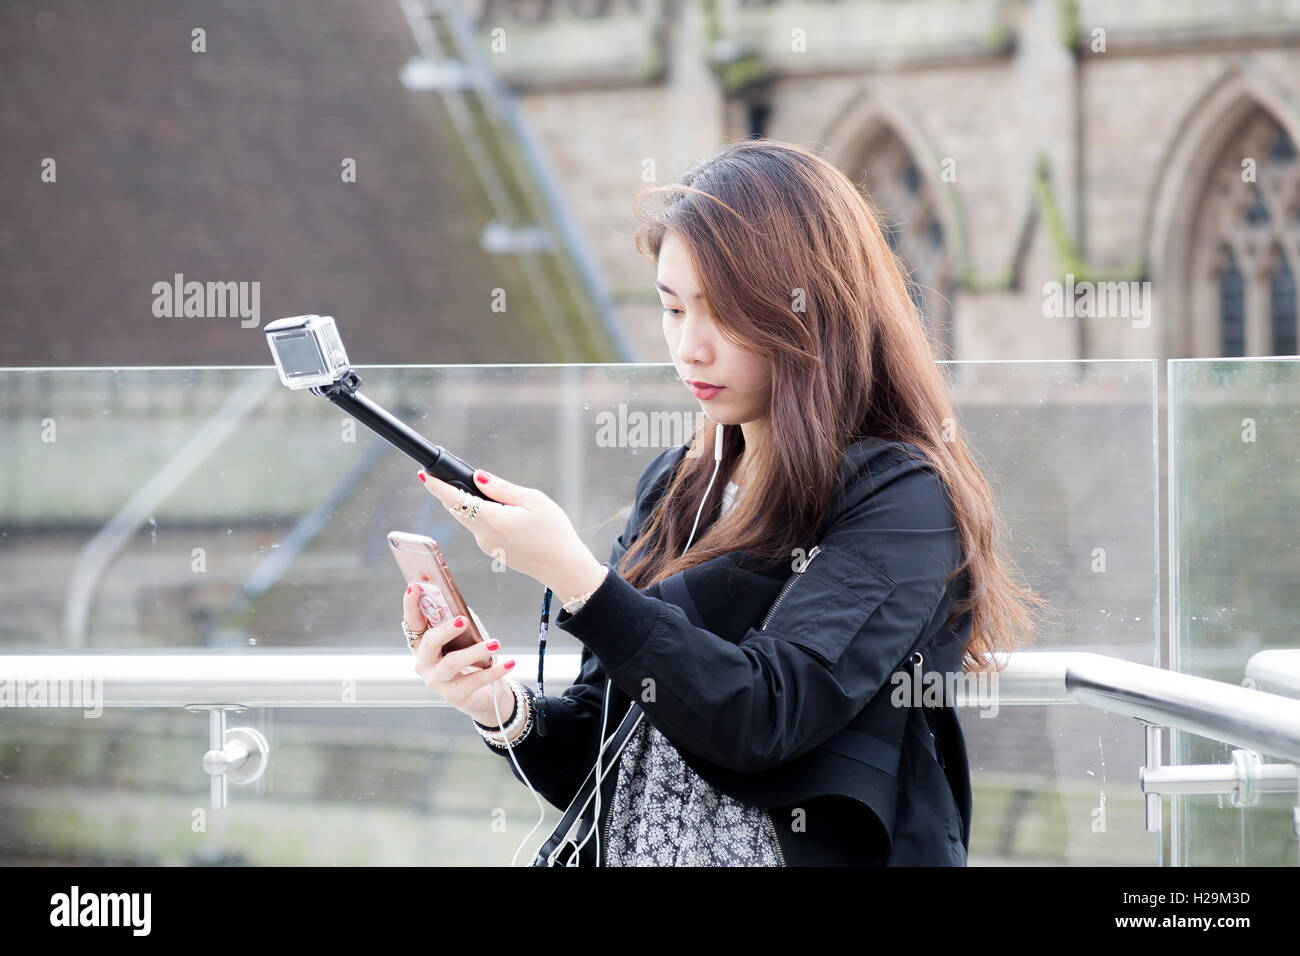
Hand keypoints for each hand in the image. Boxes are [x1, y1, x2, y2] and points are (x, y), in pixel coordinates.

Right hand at [404, 582, 516, 725]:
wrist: (482, 695)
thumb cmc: (470, 659)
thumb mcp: (465, 638)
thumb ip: (461, 622)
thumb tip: (464, 611)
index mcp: (422, 643)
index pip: (412, 621)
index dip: (411, 604)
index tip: (415, 586)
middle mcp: (423, 662)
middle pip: (429, 643)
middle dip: (445, 630)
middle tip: (462, 620)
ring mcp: (436, 681)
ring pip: (452, 663)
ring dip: (475, 651)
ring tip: (496, 643)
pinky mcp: (453, 696)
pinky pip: (474, 681)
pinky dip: (494, 672)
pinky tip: (509, 663)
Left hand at [417, 468, 606, 598]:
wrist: (563, 567)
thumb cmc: (554, 532)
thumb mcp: (533, 501)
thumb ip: (502, 488)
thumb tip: (477, 476)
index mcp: (492, 519)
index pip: (456, 500)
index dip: (437, 487)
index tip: (424, 475)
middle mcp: (484, 535)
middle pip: (458, 509)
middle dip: (453, 492)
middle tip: (454, 475)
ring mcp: (486, 545)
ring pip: (469, 519)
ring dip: (471, 504)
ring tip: (489, 493)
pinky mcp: (492, 551)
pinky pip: (480, 528)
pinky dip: (482, 516)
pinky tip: (502, 512)